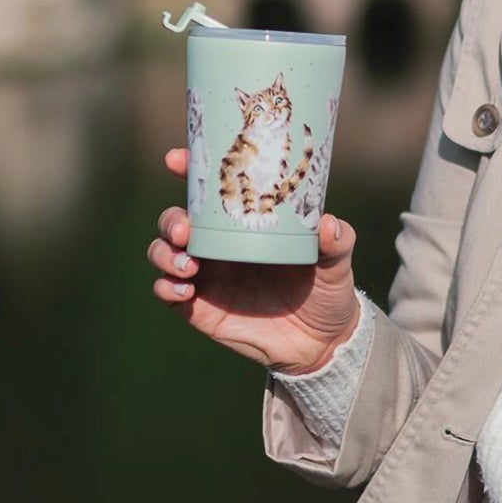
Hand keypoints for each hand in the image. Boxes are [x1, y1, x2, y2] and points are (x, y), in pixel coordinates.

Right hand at [148, 149, 361, 374]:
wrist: (320, 342)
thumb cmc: (327, 289)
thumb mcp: (337, 262)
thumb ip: (338, 241)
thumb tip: (328, 224)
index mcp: (247, 223)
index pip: (212, 190)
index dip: (188, 170)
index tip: (176, 160)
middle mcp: (220, 244)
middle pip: (176, 220)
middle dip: (171, 220)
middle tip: (184, 230)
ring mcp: (207, 275)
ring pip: (164, 252)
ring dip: (164, 253)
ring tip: (188, 265)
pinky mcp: (200, 307)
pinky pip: (167, 292)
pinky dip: (165, 287)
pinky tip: (186, 291)